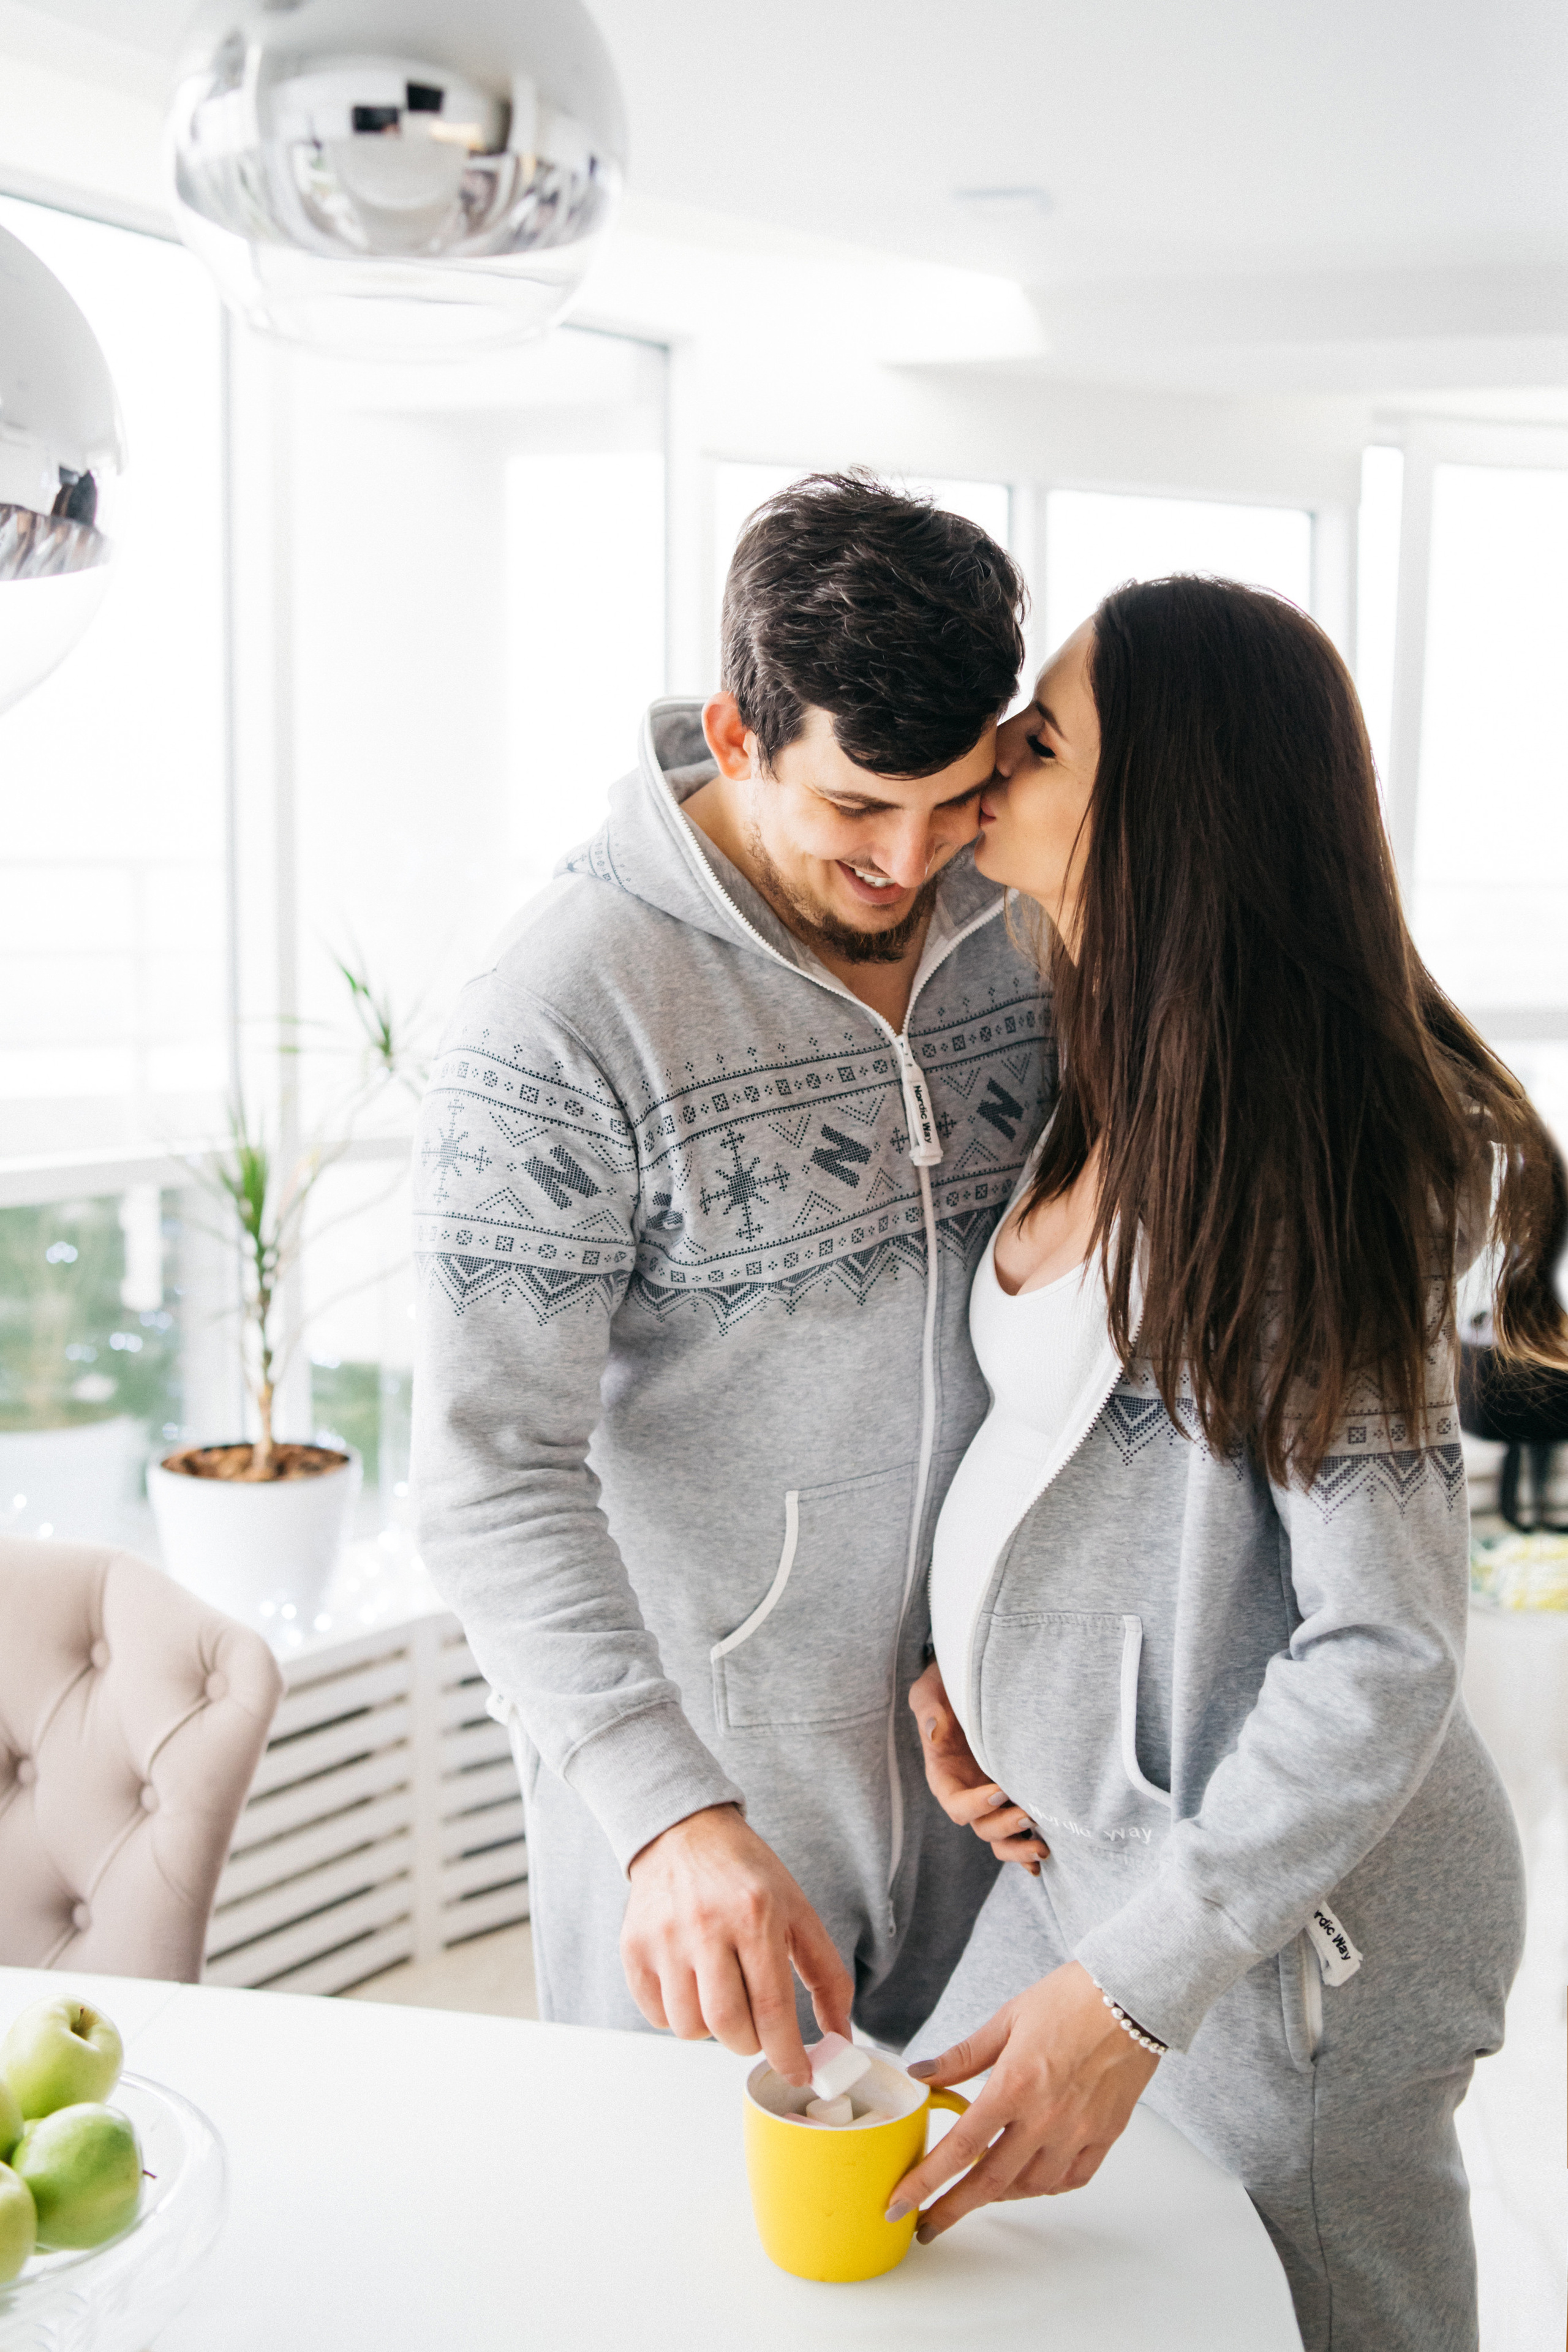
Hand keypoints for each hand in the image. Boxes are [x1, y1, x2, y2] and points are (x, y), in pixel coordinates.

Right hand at [621, 1804, 852, 2087]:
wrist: (683, 1833)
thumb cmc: (746, 1875)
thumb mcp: (798, 1911)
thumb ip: (826, 1975)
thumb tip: (840, 2036)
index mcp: (755, 1916)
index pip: (773, 2009)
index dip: (788, 2054)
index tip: (798, 2073)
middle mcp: (706, 1927)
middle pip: (729, 2027)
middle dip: (750, 2042)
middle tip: (757, 2025)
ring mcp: (664, 1938)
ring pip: (689, 2028)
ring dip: (712, 2028)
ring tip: (722, 1994)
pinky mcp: (633, 1947)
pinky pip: (656, 2016)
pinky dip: (678, 2014)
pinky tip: (691, 1984)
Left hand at [884, 1961, 1158, 2239]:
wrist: (1131, 1996)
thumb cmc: (1069, 1999)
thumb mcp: (1006, 2019)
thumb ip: (963, 2056)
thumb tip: (920, 2074)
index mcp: (1014, 2086)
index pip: (960, 2148)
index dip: (926, 2182)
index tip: (900, 2205)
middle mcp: (1045, 2118)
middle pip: (990, 2181)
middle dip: (952, 2209)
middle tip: (927, 2226)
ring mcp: (1078, 2131)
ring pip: (1030, 2186)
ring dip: (998, 2196)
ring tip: (975, 2193)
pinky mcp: (1105, 2136)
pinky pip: (1070, 2179)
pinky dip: (1044, 2186)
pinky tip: (1028, 2179)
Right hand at [908, 1661, 1049, 1873]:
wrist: (970, 1684)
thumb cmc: (946, 1687)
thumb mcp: (928, 1691)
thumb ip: (928, 1709)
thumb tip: (935, 1730)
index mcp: (944, 1776)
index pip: (955, 1803)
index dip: (975, 1805)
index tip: (1000, 1790)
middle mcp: (967, 1794)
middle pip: (982, 1827)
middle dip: (1005, 1828)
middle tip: (1031, 1815)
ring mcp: (989, 1799)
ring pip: (1000, 1838)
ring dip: (1019, 1848)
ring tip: (1043, 1849)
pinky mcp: (1011, 1797)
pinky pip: (1017, 1832)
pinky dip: (1028, 1848)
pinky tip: (1044, 1859)